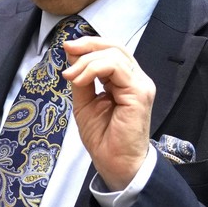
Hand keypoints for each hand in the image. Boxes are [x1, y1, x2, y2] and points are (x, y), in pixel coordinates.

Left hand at [63, 37, 154, 190]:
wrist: (114, 162)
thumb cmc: (102, 136)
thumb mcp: (84, 101)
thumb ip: (81, 79)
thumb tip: (73, 56)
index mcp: (124, 80)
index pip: (110, 50)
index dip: (89, 44)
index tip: (66, 47)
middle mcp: (136, 79)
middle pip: (114, 46)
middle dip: (87, 45)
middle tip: (67, 49)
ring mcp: (140, 85)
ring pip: (114, 54)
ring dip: (87, 61)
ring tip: (71, 75)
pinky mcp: (139, 92)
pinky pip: (117, 68)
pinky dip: (94, 68)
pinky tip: (80, 79)